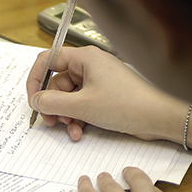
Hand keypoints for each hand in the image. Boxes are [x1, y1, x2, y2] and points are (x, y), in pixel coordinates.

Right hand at [26, 46, 188, 141]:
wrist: (158, 117)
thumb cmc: (127, 104)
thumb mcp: (82, 105)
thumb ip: (53, 102)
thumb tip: (35, 100)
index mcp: (84, 58)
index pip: (48, 60)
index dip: (36, 79)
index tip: (33, 99)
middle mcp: (89, 67)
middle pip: (57, 83)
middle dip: (52, 105)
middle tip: (50, 121)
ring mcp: (97, 82)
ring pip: (68, 98)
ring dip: (65, 115)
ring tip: (70, 129)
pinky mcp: (103, 97)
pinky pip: (81, 105)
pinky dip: (77, 119)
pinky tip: (80, 132)